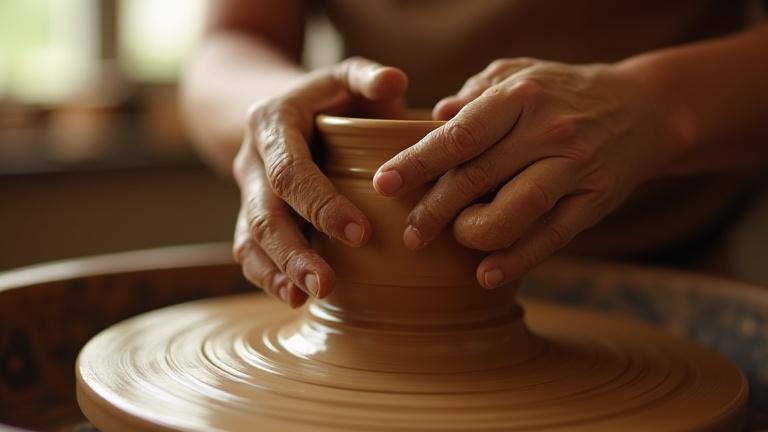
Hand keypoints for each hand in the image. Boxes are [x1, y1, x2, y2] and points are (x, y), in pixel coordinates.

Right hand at [233, 57, 407, 306]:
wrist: (280, 110)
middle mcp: (252, 161)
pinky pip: (249, 251)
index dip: (320, 204)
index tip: (360, 233)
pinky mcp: (251, 215)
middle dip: (294, 251)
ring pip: (251, 238)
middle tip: (326, 284)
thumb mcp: (345, 77)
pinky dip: (268, 277)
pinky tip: (295, 298)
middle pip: (264, 213)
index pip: (291, 170)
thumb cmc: (328, 97)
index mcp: (273, 124)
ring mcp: (247, 191)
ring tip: (307, 297)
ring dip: (278, 271)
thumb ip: (367, 77)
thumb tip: (395, 81)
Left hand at [373, 58, 681, 288]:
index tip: (384, 185)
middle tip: (410, 234)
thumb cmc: (562, 93)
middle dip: (434, 210)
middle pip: (479, 177)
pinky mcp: (595, 201)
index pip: (459, 135)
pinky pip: (552, 237)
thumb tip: (434, 119)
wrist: (643, 109)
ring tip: (453, 240)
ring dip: (474, 234)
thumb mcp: (518, 75)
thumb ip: (475, 95)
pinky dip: (517, 260)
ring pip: (517, 210)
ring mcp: (575, 167)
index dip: (418, 163)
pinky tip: (486, 275)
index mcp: (520, 96)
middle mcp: (548, 131)